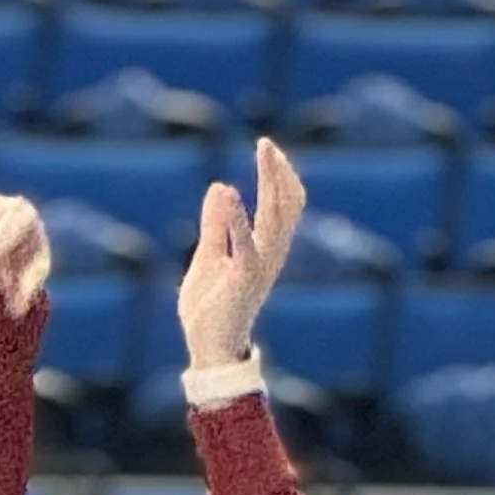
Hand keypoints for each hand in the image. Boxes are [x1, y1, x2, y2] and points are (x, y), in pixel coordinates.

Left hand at [177, 138, 304, 369]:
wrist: (208, 351)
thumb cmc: (210, 310)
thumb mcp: (208, 257)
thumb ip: (215, 225)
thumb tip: (220, 187)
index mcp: (264, 251)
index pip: (285, 207)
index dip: (280, 176)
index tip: (268, 149)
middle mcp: (270, 257)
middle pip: (287, 206)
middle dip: (279, 172)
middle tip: (266, 143)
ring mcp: (260, 268)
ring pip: (277, 217)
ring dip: (271, 182)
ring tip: (264, 152)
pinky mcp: (244, 279)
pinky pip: (246, 243)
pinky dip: (238, 217)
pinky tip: (229, 192)